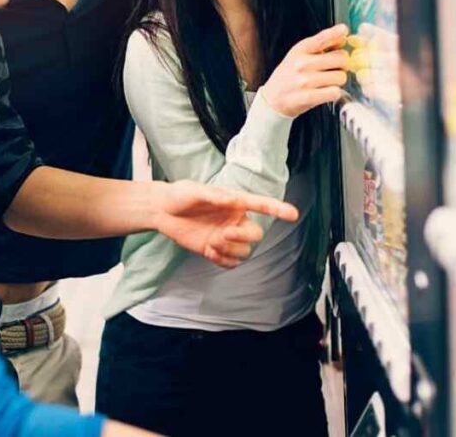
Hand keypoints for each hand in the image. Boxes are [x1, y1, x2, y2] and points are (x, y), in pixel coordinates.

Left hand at [153, 181, 299, 267]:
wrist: (162, 211)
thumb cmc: (179, 195)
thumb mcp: (193, 191)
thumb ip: (212, 195)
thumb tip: (231, 199)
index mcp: (235, 202)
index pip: (261, 205)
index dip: (278, 209)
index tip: (293, 214)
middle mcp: (235, 220)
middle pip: (256, 234)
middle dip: (243, 237)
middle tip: (222, 234)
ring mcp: (227, 237)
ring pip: (245, 251)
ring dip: (230, 251)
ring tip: (211, 243)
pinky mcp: (216, 250)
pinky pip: (231, 263)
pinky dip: (223, 261)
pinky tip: (209, 252)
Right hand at [261, 24, 349, 117]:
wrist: (271, 99)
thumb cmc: (289, 76)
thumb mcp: (298, 55)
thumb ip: (320, 45)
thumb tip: (342, 38)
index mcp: (300, 50)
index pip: (323, 38)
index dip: (337, 33)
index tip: (343, 30)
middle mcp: (302, 63)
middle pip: (341, 58)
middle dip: (342, 65)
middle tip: (334, 69)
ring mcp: (304, 81)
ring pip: (341, 77)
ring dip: (338, 81)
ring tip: (327, 82)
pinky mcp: (307, 97)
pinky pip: (334, 92)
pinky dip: (334, 93)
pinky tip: (326, 93)